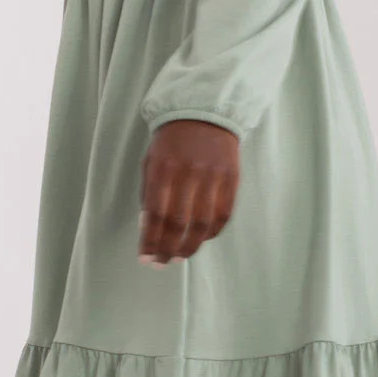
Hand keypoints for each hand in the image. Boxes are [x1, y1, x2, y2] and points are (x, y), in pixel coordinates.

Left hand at [138, 119, 239, 264]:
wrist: (205, 113)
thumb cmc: (172, 141)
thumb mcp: (151, 161)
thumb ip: (149, 193)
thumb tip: (147, 228)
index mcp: (163, 168)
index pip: (155, 214)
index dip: (150, 241)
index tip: (145, 258)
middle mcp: (188, 173)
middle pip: (178, 223)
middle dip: (168, 248)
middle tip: (161, 263)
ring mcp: (212, 176)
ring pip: (202, 224)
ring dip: (189, 246)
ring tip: (179, 256)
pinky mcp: (231, 179)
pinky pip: (222, 215)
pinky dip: (211, 233)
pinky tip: (200, 239)